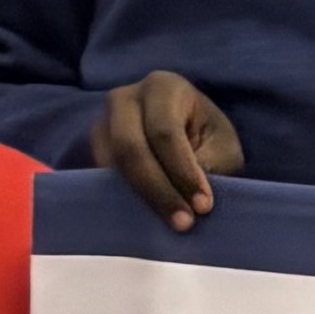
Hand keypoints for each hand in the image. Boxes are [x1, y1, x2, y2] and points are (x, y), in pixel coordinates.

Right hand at [93, 72, 243, 231]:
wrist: (180, 129)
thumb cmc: (206, 136)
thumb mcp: (221, 145)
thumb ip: (211, 165)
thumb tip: (191, 197)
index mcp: (162, 87)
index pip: (165, 133)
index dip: (183, 172)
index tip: (203, 207)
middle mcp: (124, 99)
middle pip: (131, 149)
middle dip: (158, 191)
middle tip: (183, 224)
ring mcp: (102, 122)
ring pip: (112, 166)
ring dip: (139, 201)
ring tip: (168, 226)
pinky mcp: (93, 148)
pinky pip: (101, 178)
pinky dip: (124, 201)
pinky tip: (147, 220)